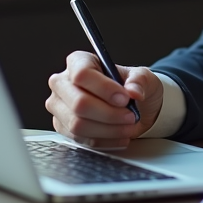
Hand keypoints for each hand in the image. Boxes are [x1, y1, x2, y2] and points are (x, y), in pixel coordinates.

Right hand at [45, 51, 163, 148]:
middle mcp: (62, 83)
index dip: (104, 88)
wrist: (131, 106)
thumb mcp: (143, 77)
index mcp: (79, 61)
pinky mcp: (62, 127)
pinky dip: (104, 140)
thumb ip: (139, 81)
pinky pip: (80, 139)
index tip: (125, 98)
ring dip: (108, 129)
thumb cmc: (131, 86)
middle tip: (131, 116)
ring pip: (78, 124)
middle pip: (79, 103)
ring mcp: (59, 106)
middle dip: (109, 114)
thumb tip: (133, 92)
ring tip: (128, 127)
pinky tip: (120, 135)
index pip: (82, 74)